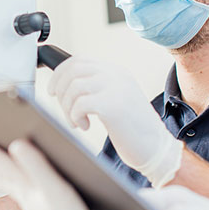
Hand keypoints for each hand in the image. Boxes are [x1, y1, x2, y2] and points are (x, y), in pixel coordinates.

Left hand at [49, 57, 183, 186]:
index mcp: (116, 72)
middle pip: (73, 70)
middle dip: (59, 90)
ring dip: (67, 107)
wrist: (156, 148)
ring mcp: (116, 88)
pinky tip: (85, 126)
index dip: (60, 74)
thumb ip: (98, 88)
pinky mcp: (113, 105)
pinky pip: (80, 104)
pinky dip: (75, 116)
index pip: (79, 61)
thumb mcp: (117, 99)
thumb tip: (65, 86)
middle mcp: (116, 75)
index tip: (52, 90)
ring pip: (74, 87)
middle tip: (63, 109)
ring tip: (76, 122)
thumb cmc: (133, 129)